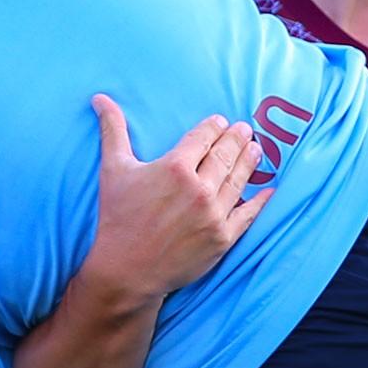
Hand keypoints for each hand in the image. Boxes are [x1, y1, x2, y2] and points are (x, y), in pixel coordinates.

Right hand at [76, 96, 267, 305]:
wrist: (127, 270)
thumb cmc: (118, 217)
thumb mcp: (113, 169)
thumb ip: (112, 130)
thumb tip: (99, 97)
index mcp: (175, 167)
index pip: (203, 138)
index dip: (214, 127)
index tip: (220, 122)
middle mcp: (199, 189)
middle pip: (225, 155)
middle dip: (237, 139)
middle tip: (245, 129)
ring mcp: (214, 214)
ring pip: (238, 180)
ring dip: (250, 162)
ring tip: (257, 149)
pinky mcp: (222, 238)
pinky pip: (247, 215)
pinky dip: (259, 202)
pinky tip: (268, 190)